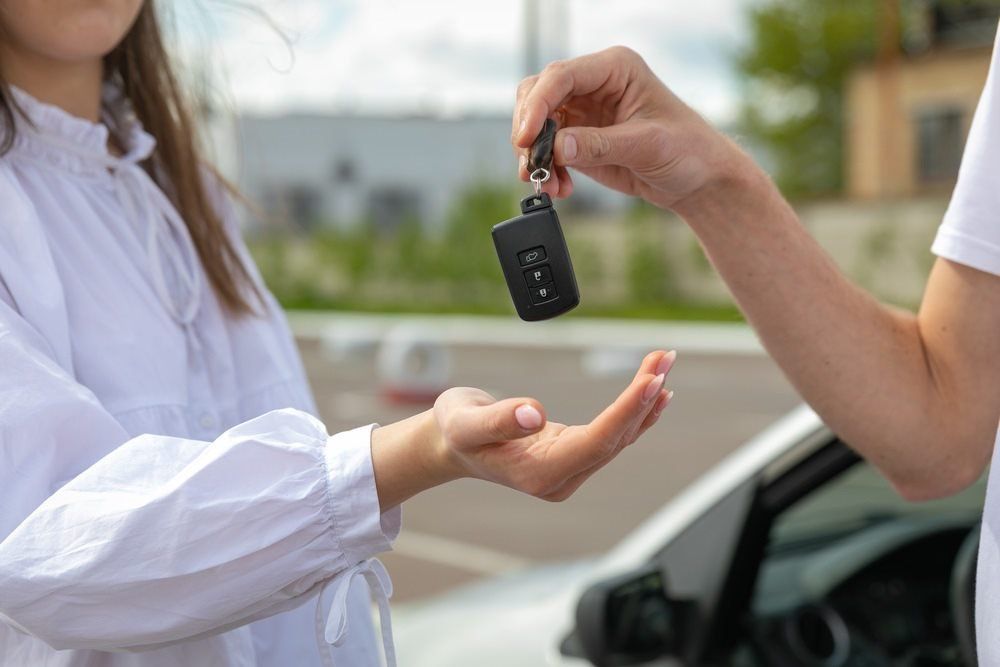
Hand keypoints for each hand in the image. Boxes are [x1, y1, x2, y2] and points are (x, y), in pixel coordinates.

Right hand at [433, 349, 674, 501]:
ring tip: (664, 362)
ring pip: (619, 436)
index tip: (651, 380)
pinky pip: (612, 436)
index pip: (596, 442)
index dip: (626, 411)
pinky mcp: (573, 457)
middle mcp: (561, 478)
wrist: (450, 445)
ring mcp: (569, 471)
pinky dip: (636, 413)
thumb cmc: (456, 430)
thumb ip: (498, 420)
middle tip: (664, 357)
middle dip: (643, 397)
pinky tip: (657, 394)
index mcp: (539, 474)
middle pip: (615, 438)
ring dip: (644, 399)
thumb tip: (535, 413)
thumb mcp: (466, 423)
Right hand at [512, 46, 743, 209]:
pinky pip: (546, 150)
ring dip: (533, 155)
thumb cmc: (687, 150)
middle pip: (538, 95)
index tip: (526, 137)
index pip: (561, 76)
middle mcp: (594, 85)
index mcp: (614, 69)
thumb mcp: (646, 145)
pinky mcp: (579, 139)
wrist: (697, 180)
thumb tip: (556, 147)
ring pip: (536, 124)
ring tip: (547, 183)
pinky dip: (545, 169)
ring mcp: (584, 112)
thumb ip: (599, 145)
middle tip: (531, 164)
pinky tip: (559, 187)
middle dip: (528, 130)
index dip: (538, 105)